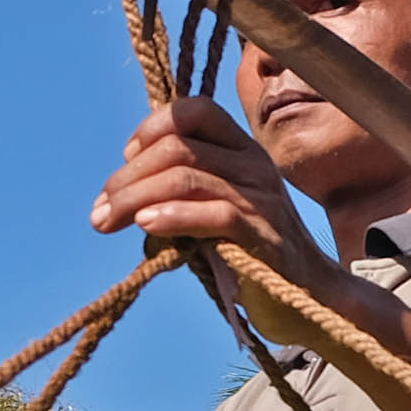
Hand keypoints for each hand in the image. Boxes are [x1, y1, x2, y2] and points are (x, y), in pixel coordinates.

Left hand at [91, 97, 339, 283]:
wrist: (311, 299)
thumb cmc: (253, 256)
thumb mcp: (215, 212)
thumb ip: (181, 194)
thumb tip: (119, 196)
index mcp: (243, 150)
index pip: (195, 111)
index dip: (153, 128)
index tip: (126, 160)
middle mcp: (254, 164)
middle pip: (178, 147)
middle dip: (128, 177)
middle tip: (99, 209)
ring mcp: (261, 197)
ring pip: (185, 177)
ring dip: (134, 199)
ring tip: (106, 221)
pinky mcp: (264, 233)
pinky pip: (214, 213)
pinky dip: (172, 217)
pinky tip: (146, 227)